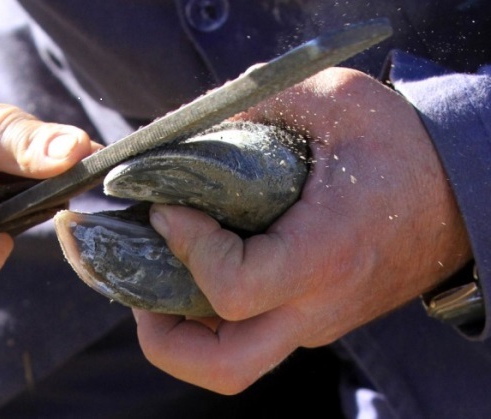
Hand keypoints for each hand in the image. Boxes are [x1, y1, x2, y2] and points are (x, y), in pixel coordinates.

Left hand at [133, 68, 471, 393]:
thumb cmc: (399, 144)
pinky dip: (207, 315)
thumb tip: (184, 133)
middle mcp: (317, 304)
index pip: (235, 289)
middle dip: (163, 337)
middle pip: (223, 366)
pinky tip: (195, 267)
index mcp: (326, 253)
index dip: (188, 248)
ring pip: (230, 359)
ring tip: (159, 275)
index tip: (168, 206)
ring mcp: (313, 320)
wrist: (454, 192)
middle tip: (139, 287)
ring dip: (180, 330)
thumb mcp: (331, 98)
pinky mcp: (309, 317)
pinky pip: (247, 334)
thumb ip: (254, 105)